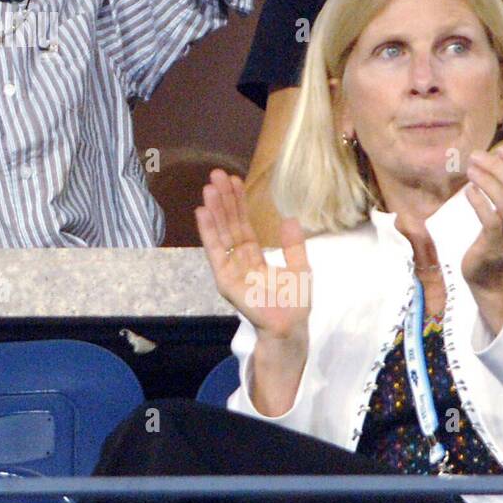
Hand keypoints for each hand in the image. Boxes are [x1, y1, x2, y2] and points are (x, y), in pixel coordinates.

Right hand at [197, 169, 311, 342]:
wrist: (290, 327)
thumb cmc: (294, 303)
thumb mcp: (300, 268)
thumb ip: (293, 244)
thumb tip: (290, 218)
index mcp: (254, 257)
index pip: (242, 225)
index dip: (238, 204)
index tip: (234, 181)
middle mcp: (238, 261)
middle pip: (228, 225)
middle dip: (223, 200)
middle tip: (216, 174)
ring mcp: (229, 270)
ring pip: (220, 234)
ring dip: (213, 210)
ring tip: (209, 187)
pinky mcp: (225, 280)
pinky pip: (215, 252)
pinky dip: (208, 232)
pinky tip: (202, 213)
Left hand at [461, 144, 502, 326]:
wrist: (492, 276)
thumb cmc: (502, 234)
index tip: (499, 150)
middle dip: (498, 166)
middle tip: (476, 156)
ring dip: (487, 181)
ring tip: (470, 171)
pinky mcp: (496, 245)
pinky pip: (491, 220)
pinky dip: (480, 203)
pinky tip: (469, 192)